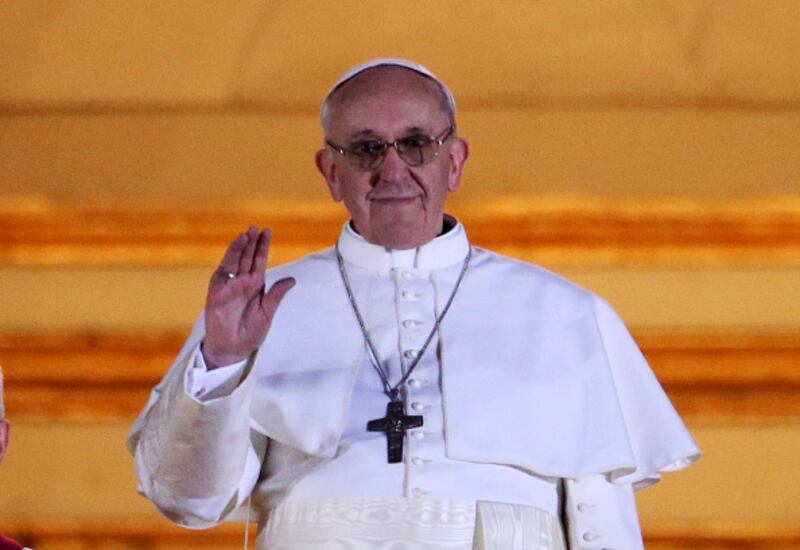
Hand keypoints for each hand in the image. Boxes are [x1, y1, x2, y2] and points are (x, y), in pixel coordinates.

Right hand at [202, 226, 294, 368]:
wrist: (233, 348)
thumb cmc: (250, 333)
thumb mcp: (267, 313)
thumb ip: (277, 295)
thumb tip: (293, 279)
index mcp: (255, 285)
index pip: (259, 261)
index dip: (263, 246)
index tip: (267, 231)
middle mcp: (242, 282)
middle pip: (247, 257)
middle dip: (252, 242)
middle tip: (256, 227)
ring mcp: (229, 285)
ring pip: (235, 261)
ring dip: (240, 247)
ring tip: (247, 233)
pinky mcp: (217, 291)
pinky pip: (223, 271)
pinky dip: (229, 258)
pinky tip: (235, 248)